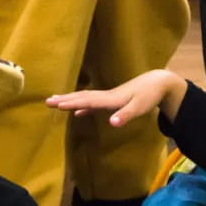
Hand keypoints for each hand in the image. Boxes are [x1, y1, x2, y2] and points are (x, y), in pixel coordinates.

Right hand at [46, 69, 183, 126]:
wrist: (159, 82)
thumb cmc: (150, 95)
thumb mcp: (140, 108)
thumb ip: (125, 115)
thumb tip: (111, 123)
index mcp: (111, 99)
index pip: (88, 101)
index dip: (72, 103)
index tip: (56, 104)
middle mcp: (107, 96)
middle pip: (82, 97)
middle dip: (65, 100)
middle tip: (47, 102)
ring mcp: (109, 97)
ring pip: (85, 98)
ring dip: (70, 100)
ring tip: (54, 102)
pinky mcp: (113, 99)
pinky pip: (93, 102)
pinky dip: (83, 106)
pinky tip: (76, 112)